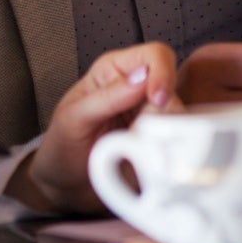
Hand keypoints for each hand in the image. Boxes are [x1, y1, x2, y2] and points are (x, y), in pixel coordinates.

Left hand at [7, 42, 177, 214]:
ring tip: (133, 151)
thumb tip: (143, 77)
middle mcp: (138, 90)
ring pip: (179, 118)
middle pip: (173, 89)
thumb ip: (107, 97)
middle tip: (138, 135)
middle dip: (164, 114)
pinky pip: (177, 144)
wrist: (64, 186)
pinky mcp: (159, 144)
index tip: (158, 99)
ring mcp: (151, 118)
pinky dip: (166, 154)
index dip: (163, 73)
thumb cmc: (62, 146)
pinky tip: (143, 162)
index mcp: (115, 71)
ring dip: (163, 137)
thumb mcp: (74, 119)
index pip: (154, 56)